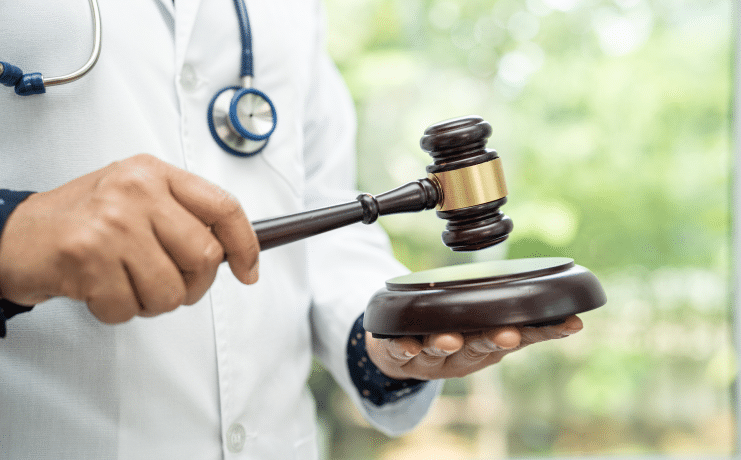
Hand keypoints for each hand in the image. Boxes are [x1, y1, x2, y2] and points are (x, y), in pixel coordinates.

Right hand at [0, 154, 258, 322]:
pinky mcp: (87, 256)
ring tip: (127, 282)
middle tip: (168, 282)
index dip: (246, 245)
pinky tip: (100, 288)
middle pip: (205, 257)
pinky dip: (118, 310)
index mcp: (155, 174)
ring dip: (152, 302)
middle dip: (192, 284)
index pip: (224, 207)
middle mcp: (136, 192)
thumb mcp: (138, 199)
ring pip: (171, 291)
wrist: (16, 233)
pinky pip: (130, 308)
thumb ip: (183, 216)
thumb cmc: (83, 219)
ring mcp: (112, 223)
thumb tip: (233, 252)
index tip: (248, 269)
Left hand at [365, 316, 582, 380]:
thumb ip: (516, 317)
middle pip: (479, 348)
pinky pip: (401, 352)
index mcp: (488, 345)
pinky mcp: (400, 353)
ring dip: (445, 344)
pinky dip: (404, 347)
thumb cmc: (453, 334)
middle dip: (494, 341)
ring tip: (450, 338)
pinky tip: (407, 343)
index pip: (522, 338)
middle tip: (508, 335)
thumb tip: (567, 304)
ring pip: (439, 351)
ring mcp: (431, 358)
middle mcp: (463, 356)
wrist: (402, 354)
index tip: (570, 324)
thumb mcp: (486, 327)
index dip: (544, 332)